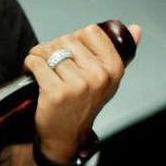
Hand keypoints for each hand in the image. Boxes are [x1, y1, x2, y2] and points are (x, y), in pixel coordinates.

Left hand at [24, 23, 141, 163]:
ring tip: (40, 66)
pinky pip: (37, 63)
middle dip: (54, 47)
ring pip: (51, 50)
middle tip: (50, 61)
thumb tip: (135, 28)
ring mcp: (77, 85)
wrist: (66, 137)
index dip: (76, 39)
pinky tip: (31, 70)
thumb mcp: (107, 81)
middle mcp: (98, 76)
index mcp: (113, 68)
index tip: (69, 51)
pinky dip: (30, 63)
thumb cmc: (83, 107)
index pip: (90, 31)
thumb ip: (120, 53)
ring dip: (40, 54)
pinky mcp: (56, 93)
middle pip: (68, 39)